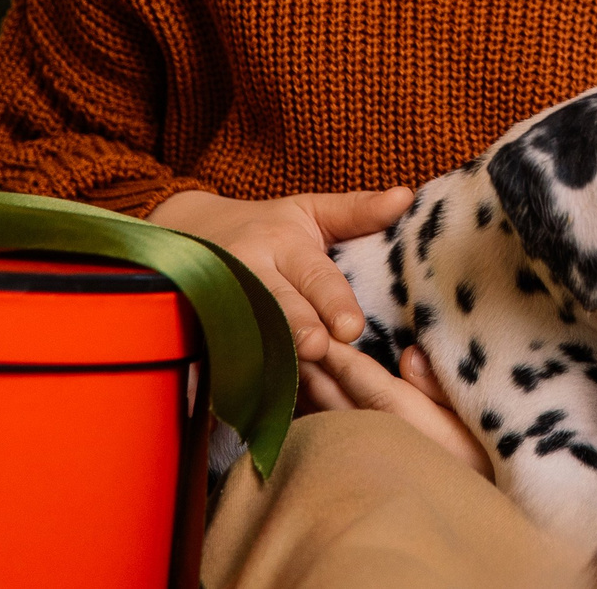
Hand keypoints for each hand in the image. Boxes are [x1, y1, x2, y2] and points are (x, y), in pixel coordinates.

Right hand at [148, 186, 413, 363]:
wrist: (191, 234)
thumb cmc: (268, 226)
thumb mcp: (310, 211)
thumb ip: (357, 211)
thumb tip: (406, 196)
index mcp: (281, 244)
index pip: (314, 276)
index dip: (332, 302)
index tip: (352, 327)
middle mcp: (249, 272)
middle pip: (277, 305)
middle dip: (296, 328)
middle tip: (319, 349)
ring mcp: (220, 303)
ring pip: (247, 332)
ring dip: (267, 355)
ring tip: (291, 377)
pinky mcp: (202, 329)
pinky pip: (219, 355)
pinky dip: (236, 375)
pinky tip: (255, 399)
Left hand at [304, 341, 494, 476]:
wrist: (471, 527)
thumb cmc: (488, 467)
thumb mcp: (480, 423)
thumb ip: (443, 390)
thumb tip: (408, 356)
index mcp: (410, 426)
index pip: (367, 383)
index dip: (343, 357)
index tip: (322, 330)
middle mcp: (381, 445)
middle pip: (337, 401)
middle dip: (316, 368)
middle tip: (291, 335)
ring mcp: (365, 468)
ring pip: (326, 423)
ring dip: (308, 392)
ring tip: (292, 364)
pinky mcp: (356, 484)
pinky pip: (325, 445)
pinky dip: (309, 421)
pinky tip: (300, 408)